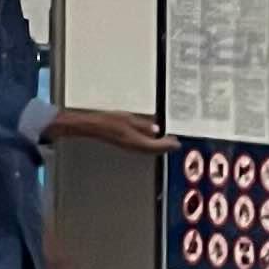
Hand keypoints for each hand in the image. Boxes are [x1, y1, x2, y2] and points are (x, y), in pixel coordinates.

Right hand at [56, 109, 173, 156]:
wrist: (92, 127)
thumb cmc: (106, 122)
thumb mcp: (128, 119)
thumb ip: (143, 125)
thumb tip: (154, 128)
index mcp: (136, 141)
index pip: (157, 146)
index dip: (168, 145)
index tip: (176, 143)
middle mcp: (134, 147)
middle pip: (154, 150)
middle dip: (165, 146)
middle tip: (174, 142)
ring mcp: (129, 147)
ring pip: (148, 150)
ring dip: (158, 146)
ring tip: (165, 141)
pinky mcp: (126, 144)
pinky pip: (142, 147)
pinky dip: (150, 144)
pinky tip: (151, 139)